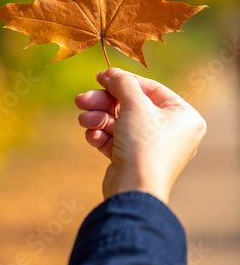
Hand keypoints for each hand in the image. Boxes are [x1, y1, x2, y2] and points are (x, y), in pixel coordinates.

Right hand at [75, 68, 206, 202]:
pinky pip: (118, 140)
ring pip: (120, 123)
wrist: (134, 191)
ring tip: (83, 120)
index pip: (150, 89)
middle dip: (104, 103)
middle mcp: (172, 131)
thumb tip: (110, 73)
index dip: (124, 81)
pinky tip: (92, 136)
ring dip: (99, 119)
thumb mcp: (134, 104)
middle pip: (131, 106)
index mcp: (183, 115)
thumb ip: (122, 83)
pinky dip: (103, 136)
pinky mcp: (135, 161)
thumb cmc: (144, 144)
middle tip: (81, 99)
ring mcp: (153, 147)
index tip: (100, 76)